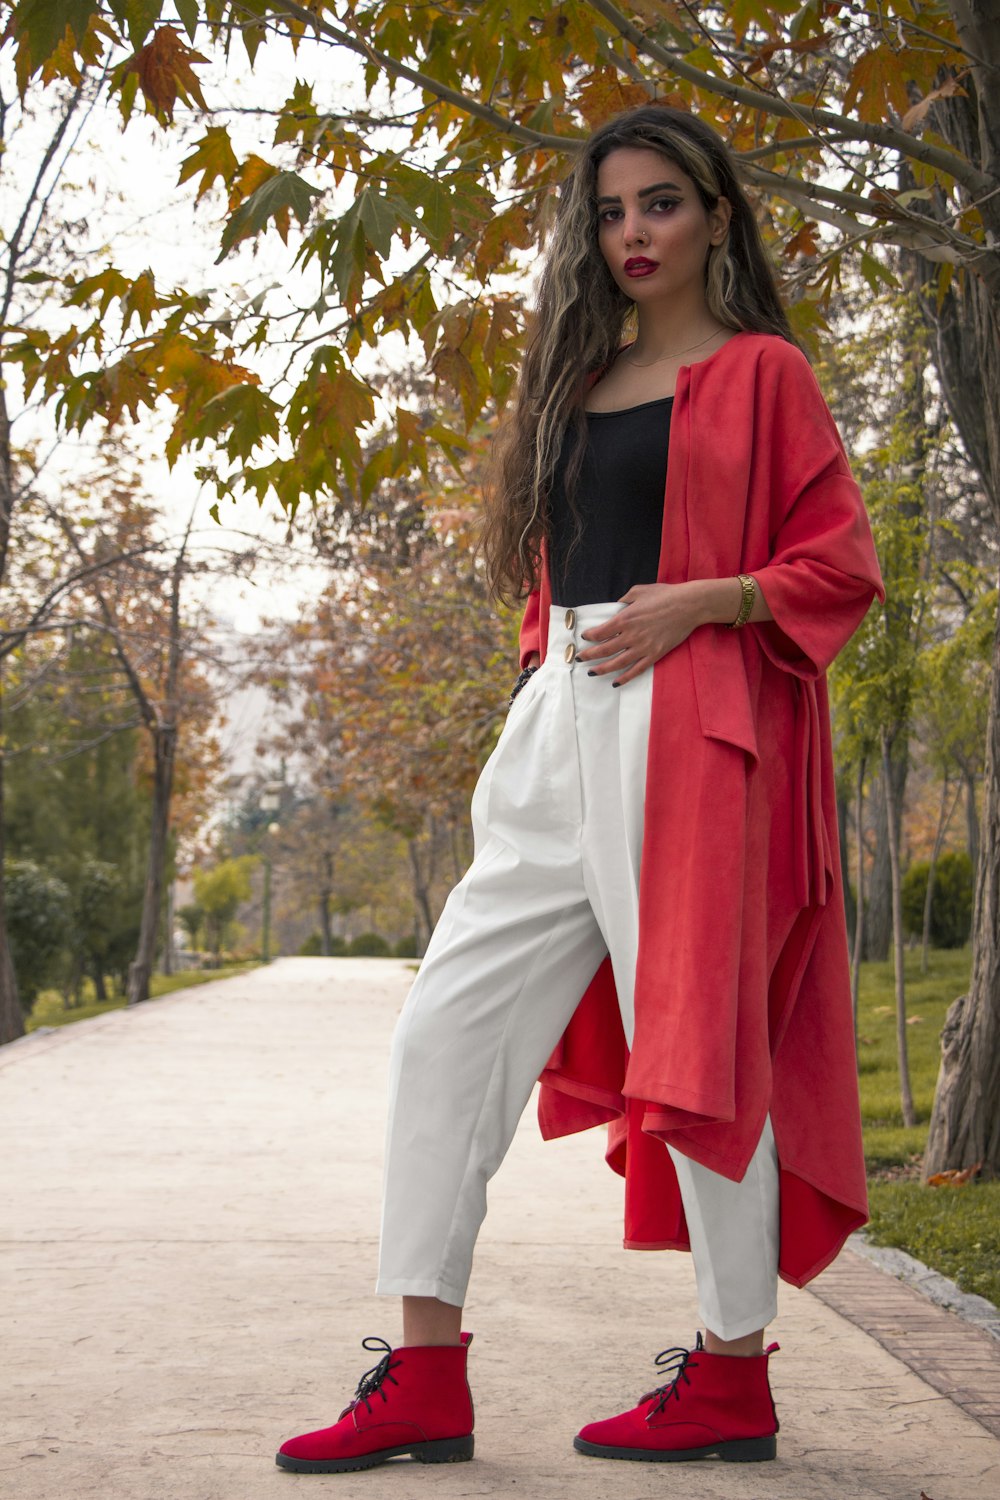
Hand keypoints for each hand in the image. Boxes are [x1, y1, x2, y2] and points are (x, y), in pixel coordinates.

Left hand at [577, 583, 704, 686]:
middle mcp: (631, 635)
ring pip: (617, 663)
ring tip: (591, 672)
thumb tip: (617, 607)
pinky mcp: (654, 654)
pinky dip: (625, 678)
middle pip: (604, 650)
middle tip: (579, 659)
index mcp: (624, 619)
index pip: (600, 632)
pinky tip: (615, 682)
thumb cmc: (665, 595)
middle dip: (589, 655)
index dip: (589, 637)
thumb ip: (624, 599)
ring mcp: (643, 647)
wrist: (689, 605)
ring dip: (602, 669)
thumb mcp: (639, 591)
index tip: (584, 638)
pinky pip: (636, 670)